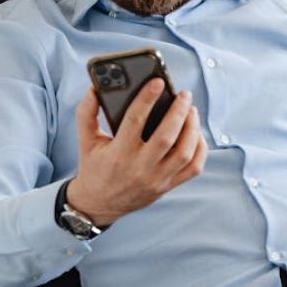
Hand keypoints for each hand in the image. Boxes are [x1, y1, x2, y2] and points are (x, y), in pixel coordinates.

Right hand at [65, 79, 207, 225]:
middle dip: (179, 111)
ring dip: (192, 128)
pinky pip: (193, 167)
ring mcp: (156, 179)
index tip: (158, 82)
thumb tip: (94, 88)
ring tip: (191, 110)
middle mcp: (139, 167)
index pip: (135, 120)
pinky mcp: (167, 186)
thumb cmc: (94, 166)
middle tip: (184, 94)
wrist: (98, 204)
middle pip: (166, 136)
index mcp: (118, 153)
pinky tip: (195, 133)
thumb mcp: (86, 140)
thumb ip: (87, 113)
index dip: (147, 98)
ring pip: (184, 152)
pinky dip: (199, 148)